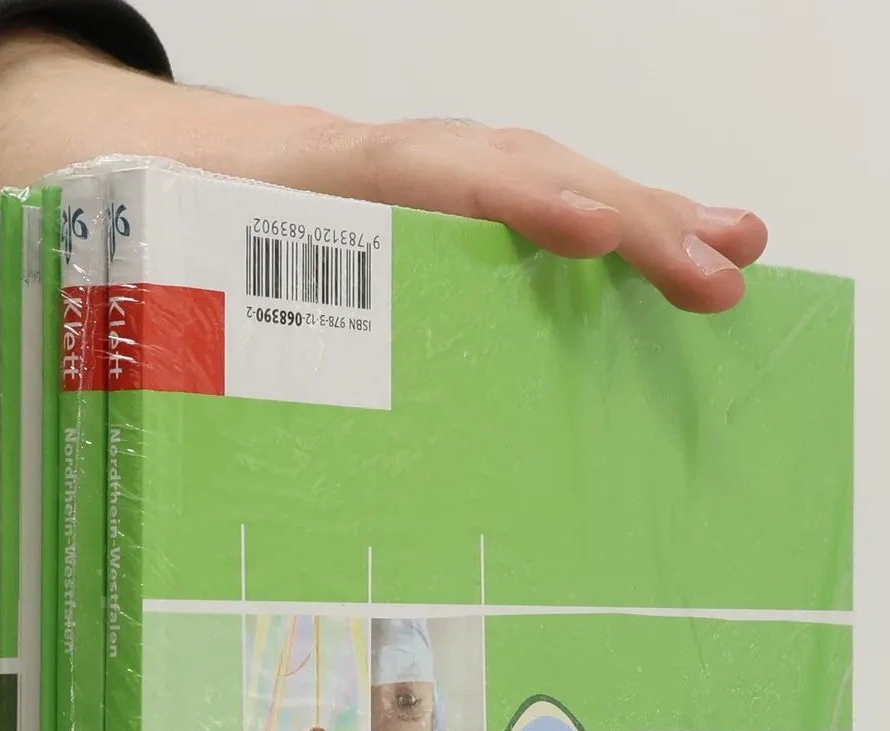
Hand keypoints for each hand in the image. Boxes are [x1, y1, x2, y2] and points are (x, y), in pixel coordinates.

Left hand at [0, 29, 765, 312]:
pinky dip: (629, 234)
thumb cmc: (176, 249)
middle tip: (709, 273)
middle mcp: (399, 173)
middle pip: (524, 177)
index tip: (583, 231)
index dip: (512, 202)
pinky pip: (556, 215)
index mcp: (319, 187)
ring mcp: (441, 187)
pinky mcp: (464, 219)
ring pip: (557, 186)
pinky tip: (699, 258)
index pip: (432, 176)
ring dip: (652, 221)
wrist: (165, 185)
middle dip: (623, 222)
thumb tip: (154, 399)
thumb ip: (170, 327)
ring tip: (735, 256)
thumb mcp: (158, 290)